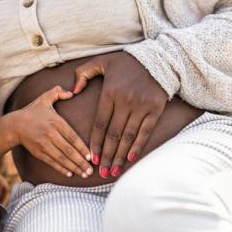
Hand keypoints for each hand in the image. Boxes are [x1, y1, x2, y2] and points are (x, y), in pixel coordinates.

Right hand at [11, 86, 92, 178]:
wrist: (14, 125)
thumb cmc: (32, 112)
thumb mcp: (44, 99)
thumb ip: (58, 92)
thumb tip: (72, 92)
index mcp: (56, 121)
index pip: (72, 137)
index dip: (82, 148)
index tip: (91, 156)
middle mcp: (51, 134)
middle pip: (69, 150)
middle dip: (81, 162)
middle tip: (91, 170)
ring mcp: (44, 144)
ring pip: (62, 158)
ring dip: (74, 167)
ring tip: (84, 174)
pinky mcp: (38, 152)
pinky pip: (52, 162)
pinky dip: (61, 168)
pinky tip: (70, 173)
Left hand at [72, 52, 167, 177]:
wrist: (159, 59)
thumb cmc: (126, 62)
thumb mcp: (101, 61)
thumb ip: (83, 73)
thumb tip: (71, 91)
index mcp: (110, 92)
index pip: (100, 124)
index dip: (95, 143)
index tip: (92, 158)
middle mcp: (125, 101)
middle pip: (113, 134)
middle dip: (107, 156)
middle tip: (101, 173)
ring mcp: (141, 106)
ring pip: (128, 136)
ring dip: (120, 156)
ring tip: (114, 171)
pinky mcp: (155, 110)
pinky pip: (145, 132)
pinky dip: (137, 146)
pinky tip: (130, 158)